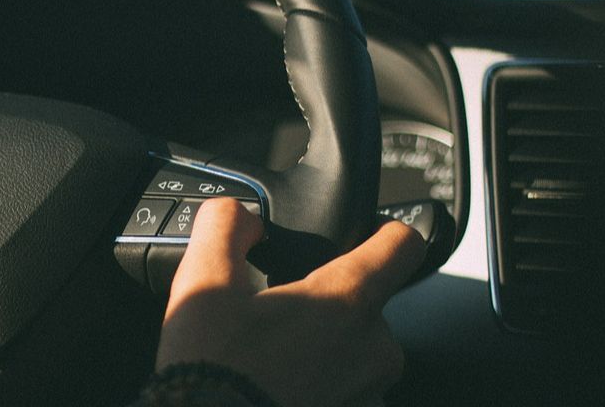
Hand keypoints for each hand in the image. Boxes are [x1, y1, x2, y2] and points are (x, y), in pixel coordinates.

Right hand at [156, 199, 425, 406]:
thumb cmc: (214, 370)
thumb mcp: (202, 283)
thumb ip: (225, 227)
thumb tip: (241, 215)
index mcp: (346, 301)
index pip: (403, 244)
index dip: (384, 229)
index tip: (368, 233)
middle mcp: (375, 349)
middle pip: (365, 304)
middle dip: (325, 306)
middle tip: (275, 320)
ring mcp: (371, 393)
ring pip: (354, 353)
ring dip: (322, 351)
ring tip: (271, 361)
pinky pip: (346, 390)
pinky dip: (319, 387)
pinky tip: (276, 389)